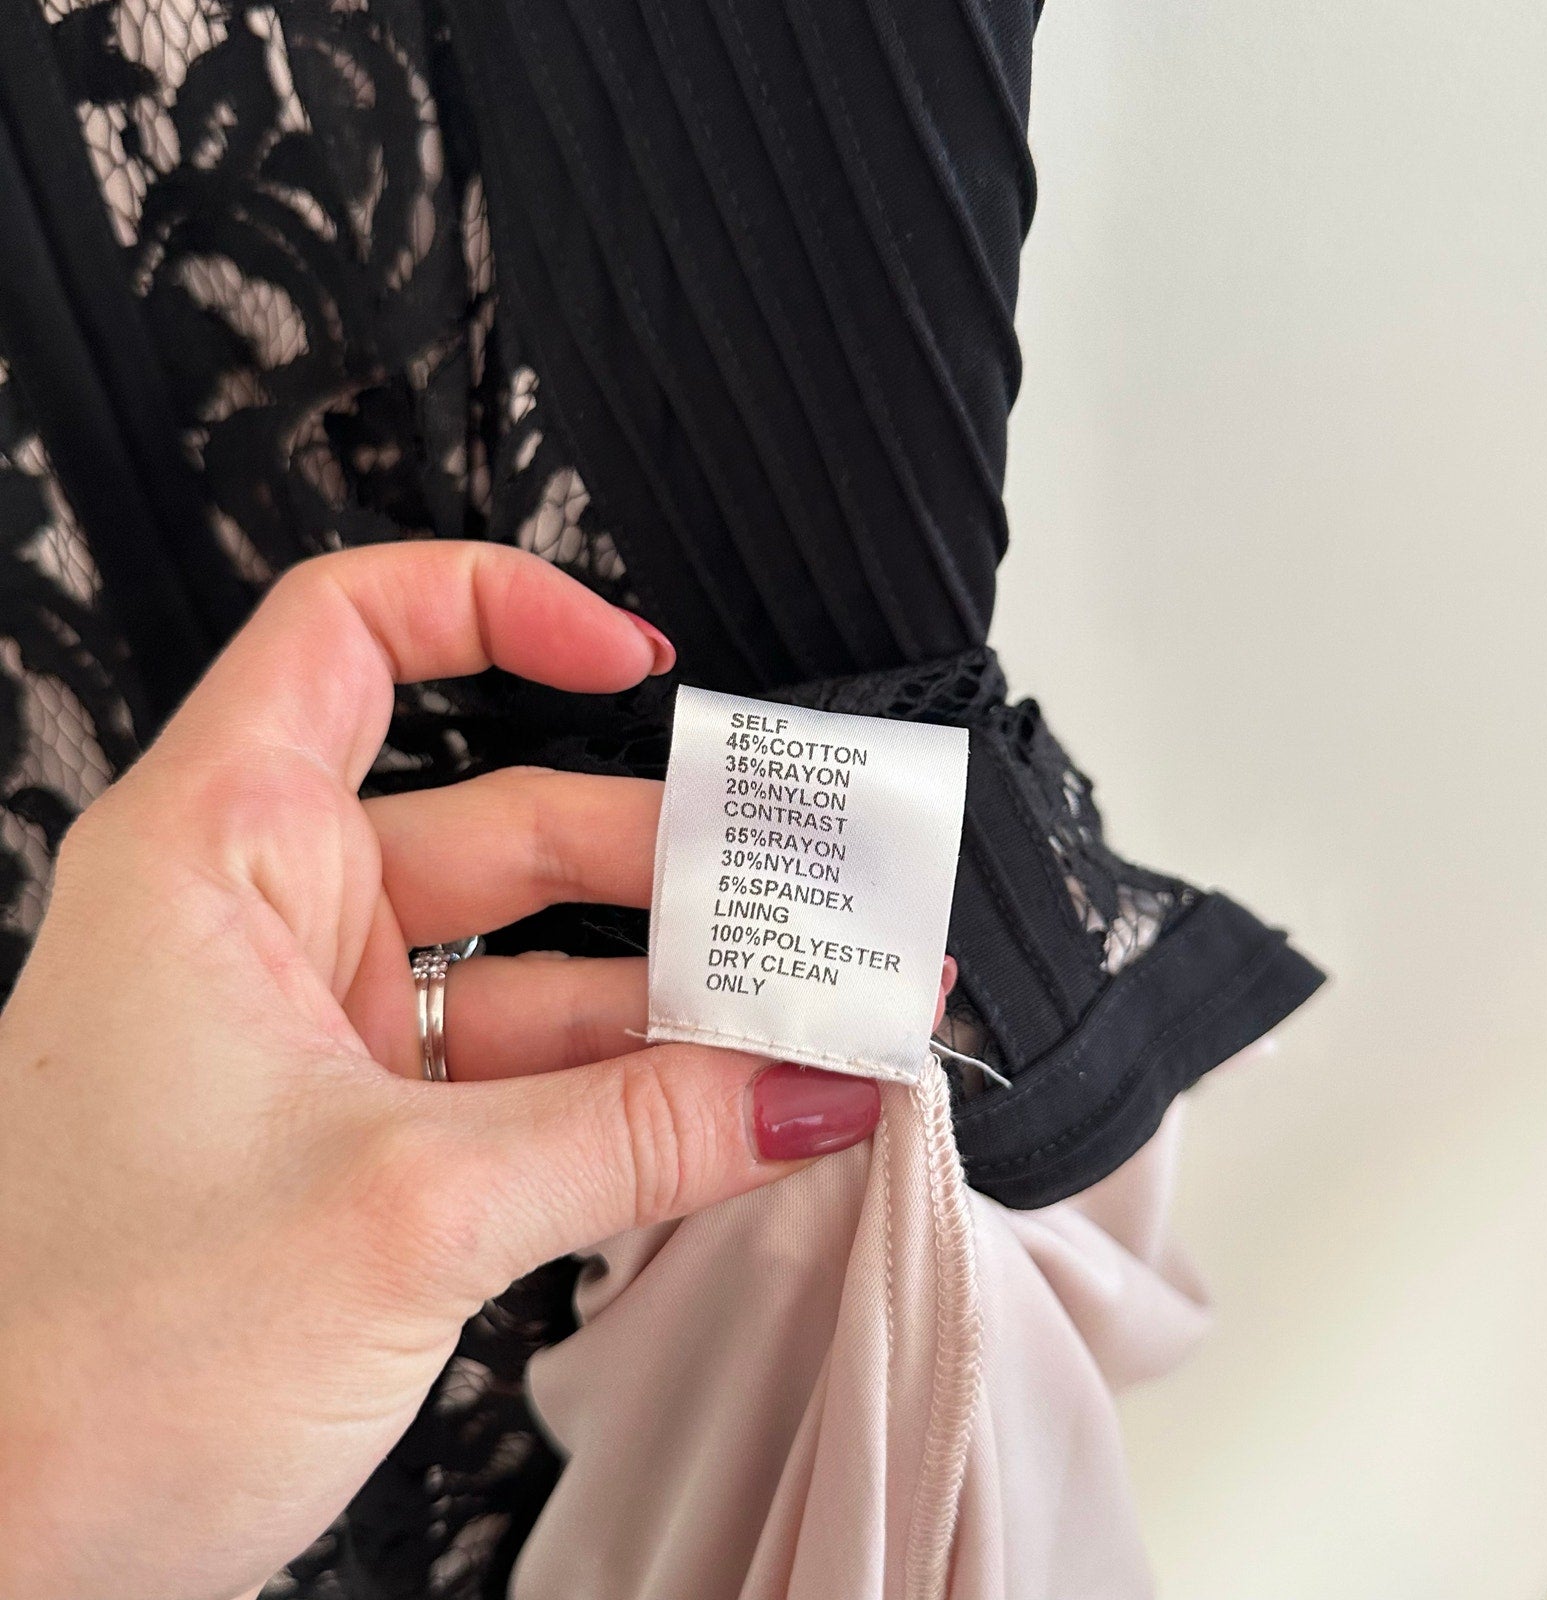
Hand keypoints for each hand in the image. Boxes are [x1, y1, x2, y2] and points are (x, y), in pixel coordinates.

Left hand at [0, 544, 929, 1599]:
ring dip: (683, 1006)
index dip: (498, 609)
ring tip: (816, 1028)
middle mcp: (271, 922)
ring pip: (543, 967)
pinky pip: (536, 1076)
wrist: (5, 1560)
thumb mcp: (405, 1210)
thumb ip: (636, 1136)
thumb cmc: (85, 1366)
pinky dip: (639, 1097)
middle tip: (813, 905)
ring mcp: (329, 1032)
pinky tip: (740, 1115)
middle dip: (675, 871)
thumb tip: (805, 1089)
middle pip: (511, 825)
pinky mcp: (372, 1130)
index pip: (351, 634)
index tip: (635, 657)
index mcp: (217, 856)